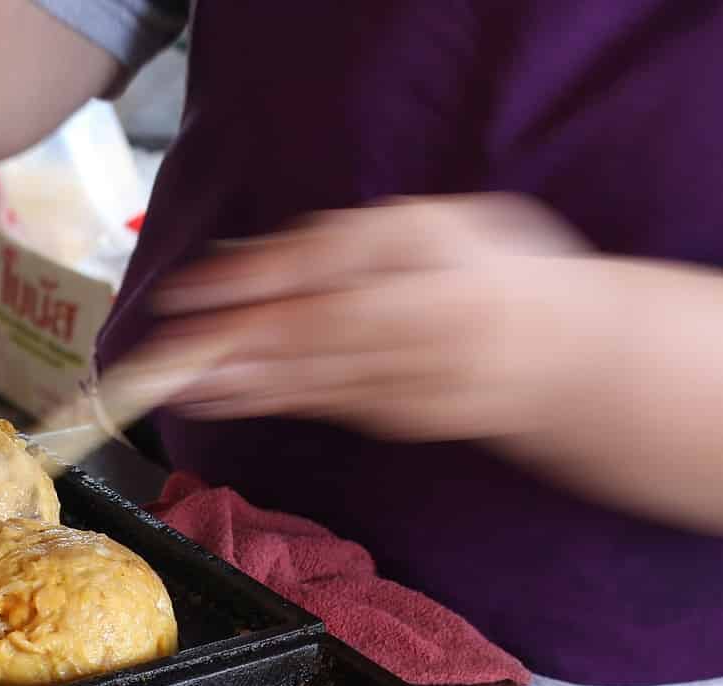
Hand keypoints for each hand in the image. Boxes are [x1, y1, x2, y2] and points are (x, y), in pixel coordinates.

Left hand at [149, 194, 616, 440]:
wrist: (569, 357)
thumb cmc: (495, 273)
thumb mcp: (439, 229)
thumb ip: (356, 242)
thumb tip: (266, 257)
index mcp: (427, 269)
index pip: (322, 274)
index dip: (248, 284)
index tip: (185, 291)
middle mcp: (415, 329)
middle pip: (303, 335)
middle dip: (222, 346)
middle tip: (153, 354)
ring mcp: (405, 382)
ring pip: (306, 379)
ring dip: (230, 383)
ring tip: (166, 384)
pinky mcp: (395, 418)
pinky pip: (320, 404)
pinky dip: (264, 401)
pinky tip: (216, 398)